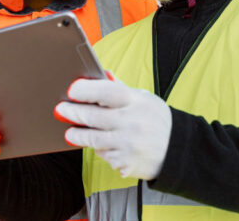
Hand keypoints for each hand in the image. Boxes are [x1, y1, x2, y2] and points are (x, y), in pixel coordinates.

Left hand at [53, 73, 171, 179]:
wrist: (178, 151)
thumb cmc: (156, 120)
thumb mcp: (144, 99)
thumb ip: (120, 89)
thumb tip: (102, 74)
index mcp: (137, 102)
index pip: (107, 92)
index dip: (87, 90)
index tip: (72, 89)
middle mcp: (132, 123)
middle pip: (95, 117)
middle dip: (73, 113)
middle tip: (60, 110)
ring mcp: (128, 145)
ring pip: (93, 140)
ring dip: (78, 135)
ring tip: (70, 132)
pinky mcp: (125, 163)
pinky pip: (103, 155)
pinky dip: (99, 150)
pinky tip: (102, 145)